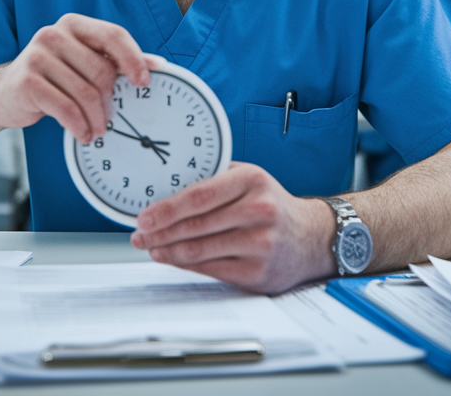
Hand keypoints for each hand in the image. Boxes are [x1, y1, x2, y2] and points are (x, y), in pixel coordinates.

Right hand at [0, 14, 155, 143]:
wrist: (4, 94)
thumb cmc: (51, 79)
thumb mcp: (81, 63)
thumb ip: (114, 61)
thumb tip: (156, 65)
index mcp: (73, 25)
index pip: (113, 35)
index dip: (133, 58)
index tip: (144, 82)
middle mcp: (53, 34)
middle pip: (101, 70)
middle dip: (110, 101)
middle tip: (110, 118)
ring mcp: (37, 56)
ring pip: (85, 93)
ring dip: (96, 119)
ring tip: (96, 130)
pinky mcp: (27, 82)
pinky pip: (66, 108)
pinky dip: (79, 126)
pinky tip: (82, 134)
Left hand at [129, 162, 333, 293]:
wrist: (312, 237)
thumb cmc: (271, 203)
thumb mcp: (248, 178)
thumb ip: (213, 179)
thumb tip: (164, 187)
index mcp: (252, 180)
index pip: (199, 196)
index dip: (166, 209)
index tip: (144, 216)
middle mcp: (259, 211)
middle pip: (195, 226)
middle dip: (159, 233)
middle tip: (139, 235)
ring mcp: (260, 244)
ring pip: (199, 250)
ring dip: (167, 251)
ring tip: (150, 247)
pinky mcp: (258, 272)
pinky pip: (210, 269)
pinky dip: (185, 264)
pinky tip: (172, 258)